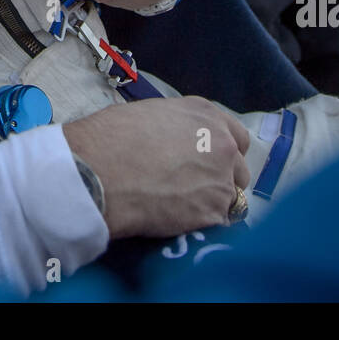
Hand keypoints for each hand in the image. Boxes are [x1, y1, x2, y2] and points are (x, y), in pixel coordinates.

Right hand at [63, 97, 250, 237]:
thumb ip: (175, 129)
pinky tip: (179, 223)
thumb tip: (172, 144)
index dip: (223, 153)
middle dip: (222, 179)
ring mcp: (221, 179)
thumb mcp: (148, 115)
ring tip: (183, 209)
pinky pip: (217, 222)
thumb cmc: (110, 138)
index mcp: (205, 115)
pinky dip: (201, 225)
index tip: (210, 163)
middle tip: (194, 188)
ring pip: (231, 197)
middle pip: (239, 168)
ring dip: (212, 203)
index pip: (236, 137)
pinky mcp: (213, 212)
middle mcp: (221, 143)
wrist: (100, 171)